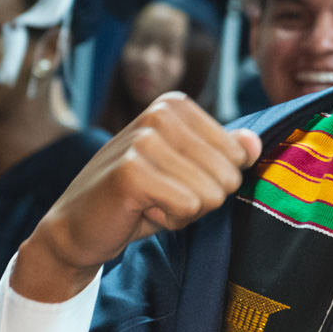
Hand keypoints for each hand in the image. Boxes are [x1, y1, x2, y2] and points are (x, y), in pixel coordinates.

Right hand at [13, 93, 259, 302]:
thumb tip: (254, 144)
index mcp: (175, 105)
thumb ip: (223, 153)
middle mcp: (159, 113)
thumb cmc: (138, 198)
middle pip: (228, 175)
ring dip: (184, 211)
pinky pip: (188, 206)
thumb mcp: (188, 171)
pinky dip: (169, 220)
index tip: (174, 180)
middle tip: (160, 195)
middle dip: (201, 199)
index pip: (239, 155)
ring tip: (149, 202)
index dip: (213, 180)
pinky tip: (140, 210)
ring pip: (212, 194)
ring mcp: (144, 139)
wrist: (78, 226)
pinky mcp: (131, 171)